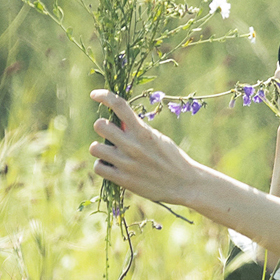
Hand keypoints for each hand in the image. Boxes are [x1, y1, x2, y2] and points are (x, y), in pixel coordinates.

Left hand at [89, 91, 206, 206]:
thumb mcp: (158, 138)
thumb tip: (118, 121)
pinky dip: (102, 165)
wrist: (184, 184)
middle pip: (99, 126)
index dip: (104, 96)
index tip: (95, 95)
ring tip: (109, 152)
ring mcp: (126, 163)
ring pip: (95, 148)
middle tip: (110, 134)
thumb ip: (138, 129)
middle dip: (102, 127)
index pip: (119, 105)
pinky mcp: (123, 180)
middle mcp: (133, 145)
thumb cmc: (172, 158)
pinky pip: (98, 167)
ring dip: (100, 148)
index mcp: (143, 131)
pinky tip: (110, 166)